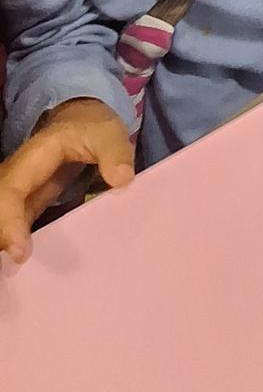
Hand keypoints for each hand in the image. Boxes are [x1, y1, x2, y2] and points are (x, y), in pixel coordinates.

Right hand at [0, 99, 133, 264]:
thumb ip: (116, 153)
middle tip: (17, 266)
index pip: (12, 189)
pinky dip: (17, 240)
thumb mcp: (109, 133)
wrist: (83, 120)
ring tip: (17, 272)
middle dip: (3, 235)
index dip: (10, 221)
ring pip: (4, 215)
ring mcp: (23, 189)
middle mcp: (21, 174)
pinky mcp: (30, 201)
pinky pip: (16, 222)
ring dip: (7, 240)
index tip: (21, 251)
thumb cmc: (93, 127)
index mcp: (36, 155)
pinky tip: (26, 261)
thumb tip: (122, 180)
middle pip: (0, 206)